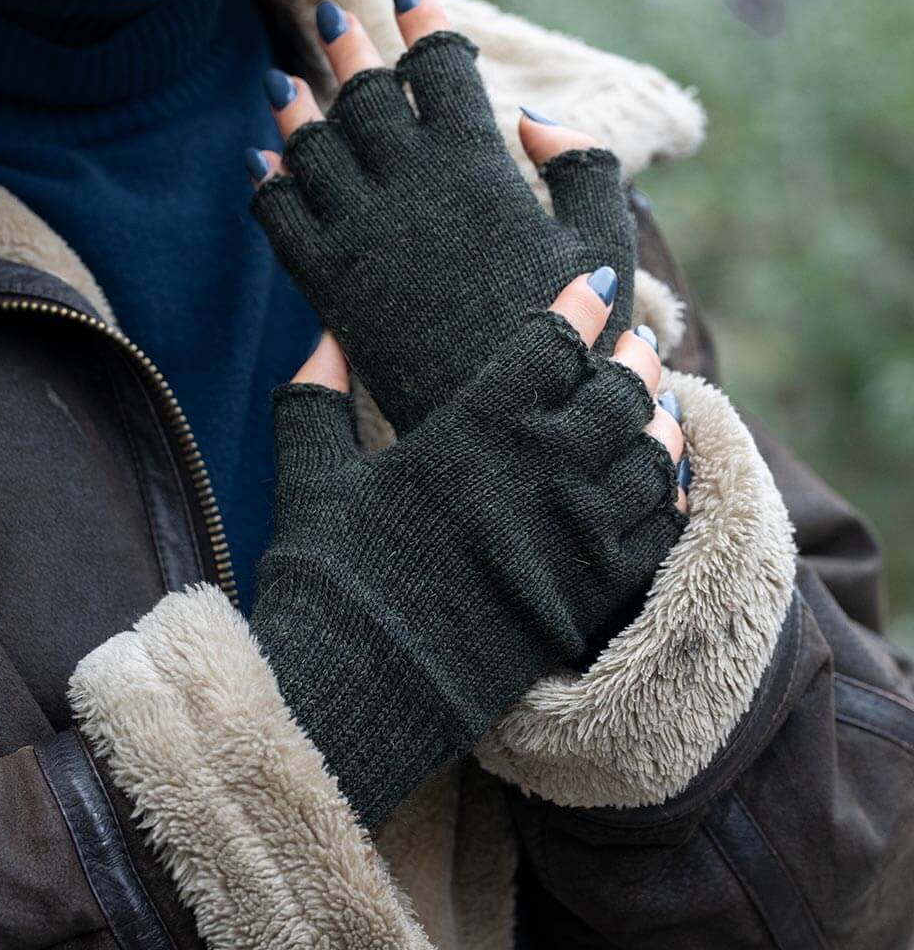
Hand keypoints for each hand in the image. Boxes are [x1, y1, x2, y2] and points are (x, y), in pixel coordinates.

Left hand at [248, 0, 637, 435]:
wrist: (503, 416)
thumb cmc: (563, 332)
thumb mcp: (601, 243)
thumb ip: (583, 166)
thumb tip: (531, 115)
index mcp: (477, 164)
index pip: (440, 67)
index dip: (424, 25)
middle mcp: (410, 184)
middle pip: (362, 90)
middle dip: (346, 44)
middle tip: (331, 16)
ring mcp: (360, 231)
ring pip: (311, 143)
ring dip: (296, 104)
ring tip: (284, 81)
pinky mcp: (328, 283)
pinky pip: (280, 216)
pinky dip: (267, 180)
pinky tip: (262, 159)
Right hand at [250, 269, 688, 831]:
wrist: (351, 694)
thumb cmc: (323, 581)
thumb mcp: (309, 478)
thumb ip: (315, 398)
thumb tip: (325, 338)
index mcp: (467, 434)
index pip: (544, 346)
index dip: (574, 304)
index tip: (591, 280)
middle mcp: (533, 476)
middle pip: (613, 393)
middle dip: (631, 356)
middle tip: (634, 341)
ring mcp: (568, 540)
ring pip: (647, 459)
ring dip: (658, 422)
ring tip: (656, 403)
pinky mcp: (584, 599)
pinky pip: (653, 534)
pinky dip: (665, 499)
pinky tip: (662, 483)